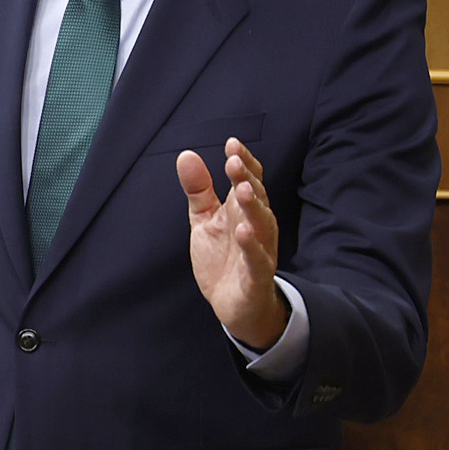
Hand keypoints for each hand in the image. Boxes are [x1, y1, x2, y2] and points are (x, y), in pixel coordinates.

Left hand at [179, 138, 286, 348]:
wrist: (234, 305)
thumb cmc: (224, 257)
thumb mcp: (205, 219)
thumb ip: (199, 189)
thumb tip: (186, 155)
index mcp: (243, 210)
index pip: (249, 180)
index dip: (243, 162)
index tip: (232, 144)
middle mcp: (256, 226)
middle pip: (256, 197)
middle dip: (247, 178)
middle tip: (234, 161)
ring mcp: (259, 250)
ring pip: (262, 224)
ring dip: (253, 206)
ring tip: (242, 190)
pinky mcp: (257, 276)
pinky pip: (258, 259)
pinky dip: (252, 245)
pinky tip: (243, 231)